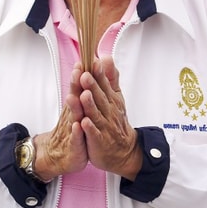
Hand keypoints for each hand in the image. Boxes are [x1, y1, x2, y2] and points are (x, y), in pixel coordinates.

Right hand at [34, 67, 88, 179]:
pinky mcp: (74, 146)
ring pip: (73, 117)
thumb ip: (85, 88)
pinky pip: (76, 138)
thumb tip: (89, 68)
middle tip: (78, 72)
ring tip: (75, 96)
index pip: (78, 88)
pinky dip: (77, 132)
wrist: (59, 156)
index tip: (83, 61)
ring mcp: (72, 131)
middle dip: (76, 86)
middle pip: (74, 99)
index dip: (80, 76)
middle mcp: (72, 115)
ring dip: (74, 106)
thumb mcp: (79, 108)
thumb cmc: (73, 129)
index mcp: (76, 106)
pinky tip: (78, 125)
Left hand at [76, 56, 141, 179]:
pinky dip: (89, 128)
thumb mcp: (116, 97)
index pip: (104, 84)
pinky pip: (94, 134)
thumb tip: (107, 57)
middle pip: (99, 97)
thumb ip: (110, 77)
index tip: (93, 61)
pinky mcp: (99, 140)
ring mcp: (104, 126)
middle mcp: (108, 111)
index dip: (99, 73)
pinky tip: (84, 122)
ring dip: (90, 105)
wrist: (123, 150)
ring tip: (83, 95)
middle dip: (92, 86)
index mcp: (111, 100)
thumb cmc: (115, 121)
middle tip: (85, 74)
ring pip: (96, 114)